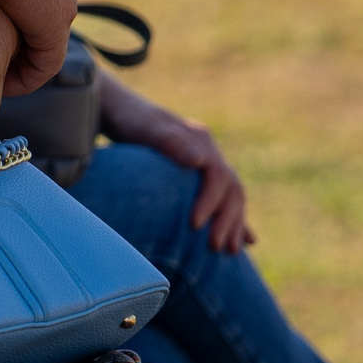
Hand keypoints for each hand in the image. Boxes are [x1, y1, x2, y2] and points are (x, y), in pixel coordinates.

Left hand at [100, 80, 253, 253]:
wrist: (118, 110)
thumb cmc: (129, 120)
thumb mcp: (145, 128)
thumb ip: (169, 141)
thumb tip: (199, 160)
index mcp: (201, 140)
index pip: (218, 175)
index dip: (210, 202)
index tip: (195, 225)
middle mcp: (208, 152)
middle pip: (232, 189)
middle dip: (228, 220)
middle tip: (215, 248)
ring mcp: (205, 164)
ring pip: (232, 197)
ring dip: (234, 224)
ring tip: (230, 251)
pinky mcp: (197, 176)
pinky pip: (222, 200)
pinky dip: (234, 219)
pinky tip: (244, 241)